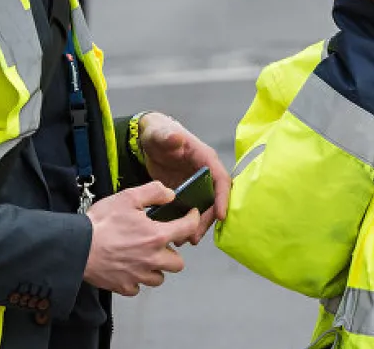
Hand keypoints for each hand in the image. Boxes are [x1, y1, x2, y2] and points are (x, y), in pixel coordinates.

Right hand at [82, 182, 199, 296]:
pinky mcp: (124, 286)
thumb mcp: (128, 197)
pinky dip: (136, 280)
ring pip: (159, 278)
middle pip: (178, 263)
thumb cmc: (101, 223)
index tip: (189, 217)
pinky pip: (138, 287)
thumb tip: (170, 195)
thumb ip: (154, 192)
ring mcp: (139, 275)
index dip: (192, 219)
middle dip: (172, 253)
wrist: (76, 246)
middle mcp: (152, 258)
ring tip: (144, 257)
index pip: (188, 228)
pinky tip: (128, 268)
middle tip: (160, 244)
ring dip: (156, 269)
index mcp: (157, 236)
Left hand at [138, 112, 231, 242]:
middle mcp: (206, 173)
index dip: (223, 198)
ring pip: (204, 208)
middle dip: (208, 219)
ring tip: (186, 240)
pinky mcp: (187, 193)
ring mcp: (197, 184)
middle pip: (214, 199)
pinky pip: (192, 210)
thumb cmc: (158, 134)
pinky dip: (186, 223)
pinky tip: (177, 235)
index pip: (221, 180)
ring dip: (198, 225)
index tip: (221, 216)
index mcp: (205, 159)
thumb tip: (176, 138)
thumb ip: (168, 136)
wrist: (150, 140)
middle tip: (194, 236)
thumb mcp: (161, 134)